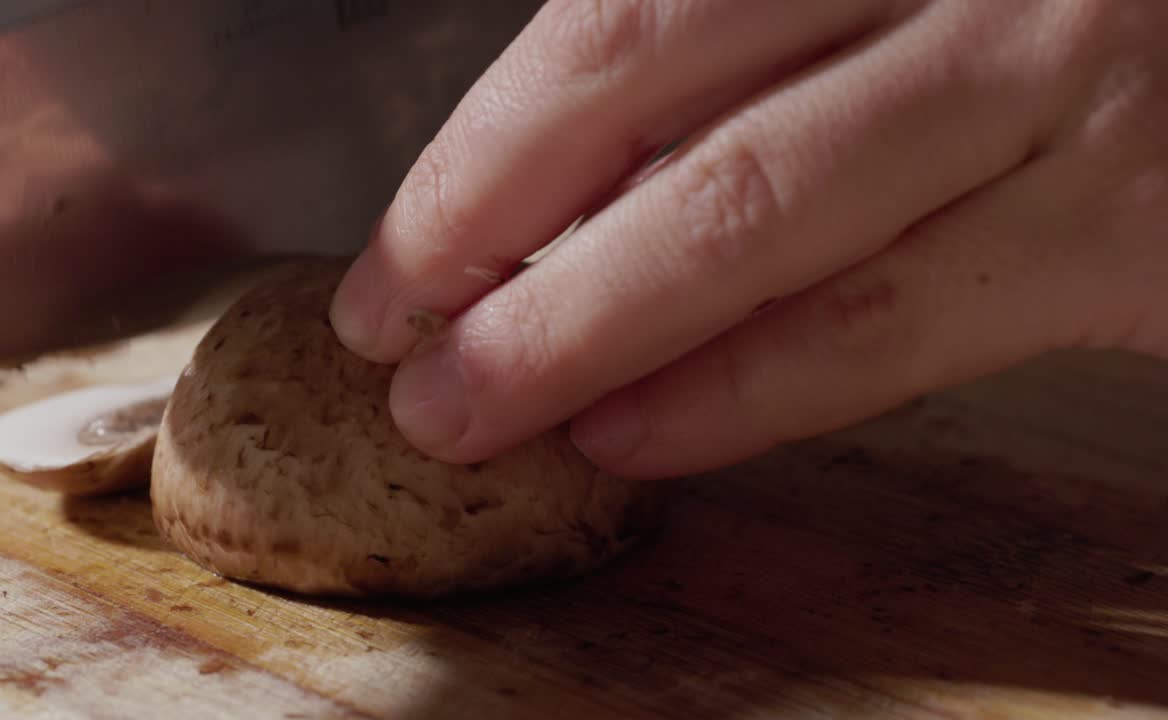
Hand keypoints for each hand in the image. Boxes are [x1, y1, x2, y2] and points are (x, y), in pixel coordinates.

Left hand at [329, 0, 1167, 478]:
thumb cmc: (1060, 6)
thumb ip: (756, 55)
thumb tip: (582, 188)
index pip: (625, 14)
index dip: (488, 146)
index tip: (404, 252)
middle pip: (667, 97)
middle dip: (500, 240)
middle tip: (399, 346)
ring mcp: (1058, 77)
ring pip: (761, 217)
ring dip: (586, 332)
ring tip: (476, 409)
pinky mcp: (1137, 223)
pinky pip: (896, 325)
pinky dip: (748, 390)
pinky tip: (639, 431)